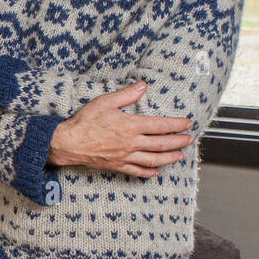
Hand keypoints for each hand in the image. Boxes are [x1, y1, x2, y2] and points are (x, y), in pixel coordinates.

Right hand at [48, 83, 193, 176]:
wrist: (68, 143)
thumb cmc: (85, 121)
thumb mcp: (105, 101)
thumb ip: (127, 94)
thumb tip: (143, 86)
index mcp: (131, 126)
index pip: (161, 125)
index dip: (177, 125)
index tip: (188, 123)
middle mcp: (131, 143)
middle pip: (161, 144)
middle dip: (178, 142)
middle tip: (190, 140)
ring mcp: (125, 156)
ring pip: (153, 159)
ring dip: (169, 158)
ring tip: (179, 156)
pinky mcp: (117, 166)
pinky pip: (137, 171)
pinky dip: (149, 172)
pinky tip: (156, 171)